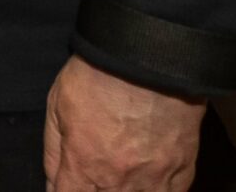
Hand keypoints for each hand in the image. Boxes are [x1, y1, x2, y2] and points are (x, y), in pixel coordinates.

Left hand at [43, 56, 202, 191]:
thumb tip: (52, 184)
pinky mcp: (182, 171)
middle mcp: (119, 182)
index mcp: (84, 166)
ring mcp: (154, 180)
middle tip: (97, 170)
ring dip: (127, 190)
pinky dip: (158, 190)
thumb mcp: (57, 106)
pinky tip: (149, 179)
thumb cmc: (99, 75)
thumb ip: (53, 152)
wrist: (148, 58)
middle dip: (97, 189)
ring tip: (122, 174)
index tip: (69, 185)